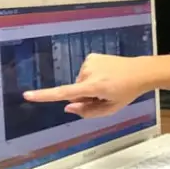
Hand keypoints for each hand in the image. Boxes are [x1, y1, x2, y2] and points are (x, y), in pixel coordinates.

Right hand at [23, 54, 153, 117]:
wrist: (141, 71)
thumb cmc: (127, 92)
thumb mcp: (110, 108)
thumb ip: (88, 112)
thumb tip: (68, 108)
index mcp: (94, 87)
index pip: (65, 93)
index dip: (45, 95)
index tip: (28, 95)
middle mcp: (89, 72)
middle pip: (75, 92)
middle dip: (85, 97)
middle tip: (105, 94)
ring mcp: (90, 62)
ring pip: (79, 82)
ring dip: (89, 87)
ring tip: (108, 85)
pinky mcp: (92, 56)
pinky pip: (85, 73)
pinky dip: (92, 77)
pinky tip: (106, 76)